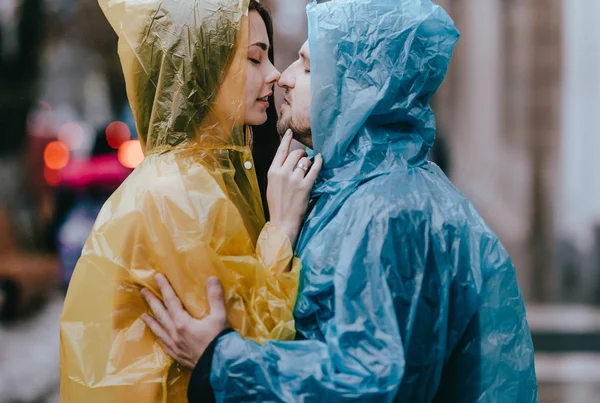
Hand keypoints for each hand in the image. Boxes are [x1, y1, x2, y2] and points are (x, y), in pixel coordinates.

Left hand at [141, 274, 227, 368]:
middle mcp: (174, 333)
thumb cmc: (219, 340)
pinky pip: (163, 344)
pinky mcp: (177, 355)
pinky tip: (158, 336)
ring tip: (144, 315)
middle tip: (143, 292)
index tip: (157, 277)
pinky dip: (158, 337)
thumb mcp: (219, 317)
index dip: (164, 287)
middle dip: (151, 301)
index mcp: (182, 322)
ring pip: (159, 330)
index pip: (170, 301)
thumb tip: (212, 278)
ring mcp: (174, 346)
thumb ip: (215, 297)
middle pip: (160, 314)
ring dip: (151, 321)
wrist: (218, 366)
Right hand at [267, 129, 321, 246]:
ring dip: (309, 161)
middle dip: (301, 153)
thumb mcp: (271, 185)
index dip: (286, 139)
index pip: (280, 151)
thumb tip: (289, 159)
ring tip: (309, 166)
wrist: (282, 222)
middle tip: (304, 157)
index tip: (290, 132)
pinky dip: (319, 162)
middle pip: (295, 154)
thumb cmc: (277, 205)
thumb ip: (278, 171)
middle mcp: (282, 173)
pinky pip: (315, 169)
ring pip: (305, 160)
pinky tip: (320, 159)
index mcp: (272, 172)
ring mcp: (294, 179)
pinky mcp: (305, 186)